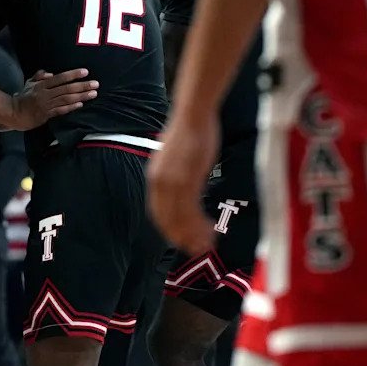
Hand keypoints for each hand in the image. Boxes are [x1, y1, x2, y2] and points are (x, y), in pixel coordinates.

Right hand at [9, 69, 98, 130]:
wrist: (15, 113)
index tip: (85, 72)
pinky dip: (71, 107)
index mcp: (42, 85)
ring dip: (81, 96)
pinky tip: (81, 104)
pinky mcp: (47, 115)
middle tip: (95, 84)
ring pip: (66, 99)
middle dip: (82, 86)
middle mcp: (46, 94)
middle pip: (66, 89)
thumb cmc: (24, 97)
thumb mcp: (29, 83)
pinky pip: (61, 110)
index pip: (60, 78)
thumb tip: (51, 74)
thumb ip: (40, 76)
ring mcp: (47, 105)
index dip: (73, 75)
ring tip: (93, 94)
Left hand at [148, 115, 219, 254]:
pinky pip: (191, 211)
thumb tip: (184, 189)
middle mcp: (159, 183)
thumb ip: (176, 177)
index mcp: (155, 178)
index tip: (182, 240)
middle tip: (198, 249)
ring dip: (194, 235)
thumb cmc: (190, 133)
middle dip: (182, 237)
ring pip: (180, 219)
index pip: (158, 213)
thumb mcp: (177, 159)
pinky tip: (211, 231)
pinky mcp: (187, 180)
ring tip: (208, 245)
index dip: (170, 230)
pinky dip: (200, 225)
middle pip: (167, 220)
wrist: (193, 116)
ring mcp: (172, 183)